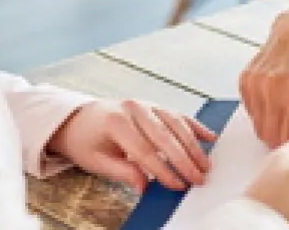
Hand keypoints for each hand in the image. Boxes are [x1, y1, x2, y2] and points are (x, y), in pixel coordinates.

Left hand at [46, 98, 216, 192]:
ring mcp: (147, 103)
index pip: (145, 150)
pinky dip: (195, 126)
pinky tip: (208, 136)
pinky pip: (178, 114)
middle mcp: (135, 108)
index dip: (163, 170)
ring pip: (176, 123)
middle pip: (165, 136)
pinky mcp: (155, 105)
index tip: (177, 185)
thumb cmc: (87, 141)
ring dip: (193, 144)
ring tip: (205, 163)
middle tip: (198, 177)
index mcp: (117, 122)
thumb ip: (123, 172)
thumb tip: (146, 186)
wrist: (80, 118)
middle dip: (184, 159)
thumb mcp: (96, 161)